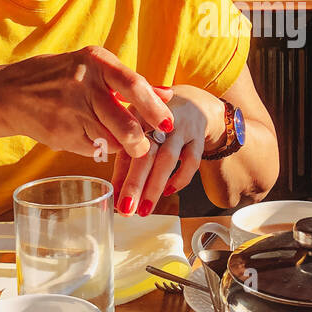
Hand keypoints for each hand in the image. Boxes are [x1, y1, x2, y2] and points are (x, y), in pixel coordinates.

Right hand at [0, 46, 173, 159]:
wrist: (9, 93)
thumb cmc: (60, 77)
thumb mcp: (93, 68)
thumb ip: (128, 83)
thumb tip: (168, 94)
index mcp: (96, 61)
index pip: (134, 85)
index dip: (155, 108)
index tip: (168, 124)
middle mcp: (83, 83)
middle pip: (125, 124)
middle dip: (141, 142)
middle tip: (145, 146)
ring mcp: (71, 111)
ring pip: (112, 140)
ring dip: (120, 146)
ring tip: (118, 140)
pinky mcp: (62, 134)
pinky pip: (94, 148)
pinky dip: (99, 148)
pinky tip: (90, 136)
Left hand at [110, 85, 222, 215]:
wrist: (193, 101)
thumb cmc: (156, 121)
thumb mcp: (138, 130)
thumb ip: (126, 158)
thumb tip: (113, 193)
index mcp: (136, 115)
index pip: (126, 147)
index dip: (120, 174)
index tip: (114, 199)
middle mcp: (158, 120)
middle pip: (147, 153)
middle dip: (136, 183)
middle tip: (127, 210)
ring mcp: (180, 128)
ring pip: (168, 159)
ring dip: (155, 186)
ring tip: (144, 210)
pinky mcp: (198, 137)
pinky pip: (192, 161)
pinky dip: (180, 178)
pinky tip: (168, 191)